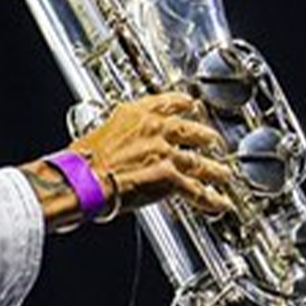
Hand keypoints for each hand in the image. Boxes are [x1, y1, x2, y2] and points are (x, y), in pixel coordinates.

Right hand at [65, 92, 236, 218]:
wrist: (81, 179)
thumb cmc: (81, 163)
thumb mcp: (101, 133)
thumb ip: (121, 135)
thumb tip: (123, 145)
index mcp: (136, 114)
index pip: (169, 102)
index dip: (185, 105)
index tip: (192, 106)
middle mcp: (155, 129)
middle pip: (192, 130)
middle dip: (206, 138)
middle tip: (214, 141)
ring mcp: (165, 152)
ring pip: (200, 162)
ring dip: (215, 171)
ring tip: (224, 175)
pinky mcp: (169, 177)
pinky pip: (197, 190)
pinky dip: (211, 199)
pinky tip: (220, 203)